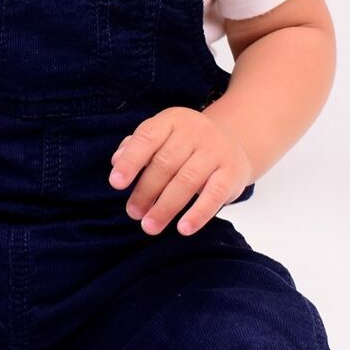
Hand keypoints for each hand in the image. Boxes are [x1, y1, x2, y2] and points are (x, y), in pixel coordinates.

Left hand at [108, 106, 251, 235]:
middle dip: (145, 191)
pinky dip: (198, 214)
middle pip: (165, 163)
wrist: (232, 142)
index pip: (147, 137)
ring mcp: (216, 151)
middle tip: (133, 213)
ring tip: (150, 226)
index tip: (116, 184)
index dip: (130, 161)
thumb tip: (116, 162)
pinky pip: (214, 195)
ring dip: (165, 207)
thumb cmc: (186, 144)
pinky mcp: (232, 173)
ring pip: (187, 181)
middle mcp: (195, 131)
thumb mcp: (162, 137)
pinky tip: (183, 229)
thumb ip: (136, 147)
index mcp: (172, 120)